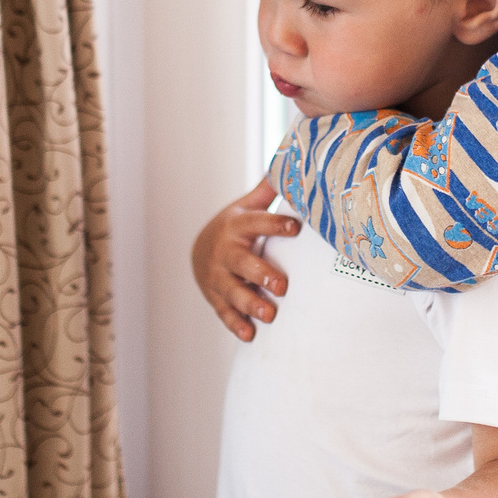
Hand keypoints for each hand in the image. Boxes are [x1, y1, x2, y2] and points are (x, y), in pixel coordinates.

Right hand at [191, 175, 296, 340]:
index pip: (257, 222)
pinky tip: (250, 335)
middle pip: (242, 263)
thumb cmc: (235, 227)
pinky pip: (224, 312)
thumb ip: (267, 192)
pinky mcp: (215, 297)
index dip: (276, 223)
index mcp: (237, 225)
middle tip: (283, 287)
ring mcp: (218, 276)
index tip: (297, 226)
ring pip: (232, 291)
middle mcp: (225, 251)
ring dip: (250, 303)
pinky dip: (235, 324)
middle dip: (262, 274)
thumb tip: (288, 162)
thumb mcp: (246, 207)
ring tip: (270, 314)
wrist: (199, 249)